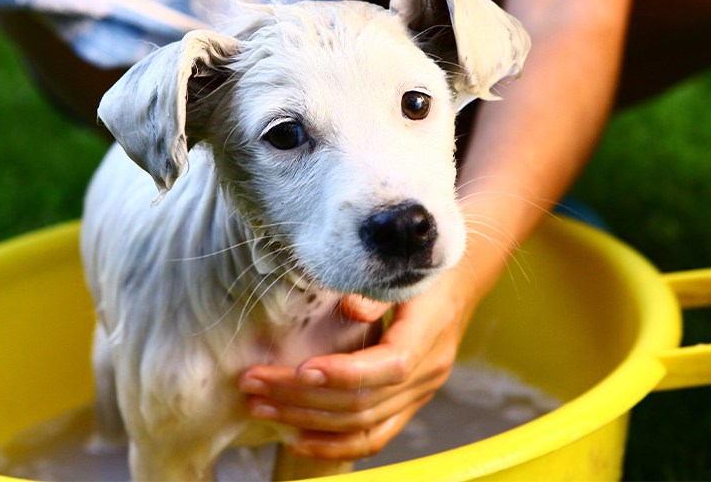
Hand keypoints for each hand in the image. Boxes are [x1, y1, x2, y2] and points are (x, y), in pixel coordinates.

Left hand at [238, 275, 472, 459]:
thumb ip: (377, 287)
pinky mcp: (408, 404)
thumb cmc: (422, 266)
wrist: (458, 280)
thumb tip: (350, 305)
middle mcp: (429, 371)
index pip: (390, 366)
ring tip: (260, 405)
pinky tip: (297, 439)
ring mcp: (421, 393)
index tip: (301, 368)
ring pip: (362, 424)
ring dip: (306, 420)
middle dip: (302, 396)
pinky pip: (373, 437)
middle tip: (253, 382)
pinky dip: (334, 445)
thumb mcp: (404, 265)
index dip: (345, 373)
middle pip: (364, 400)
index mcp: (431, 333)